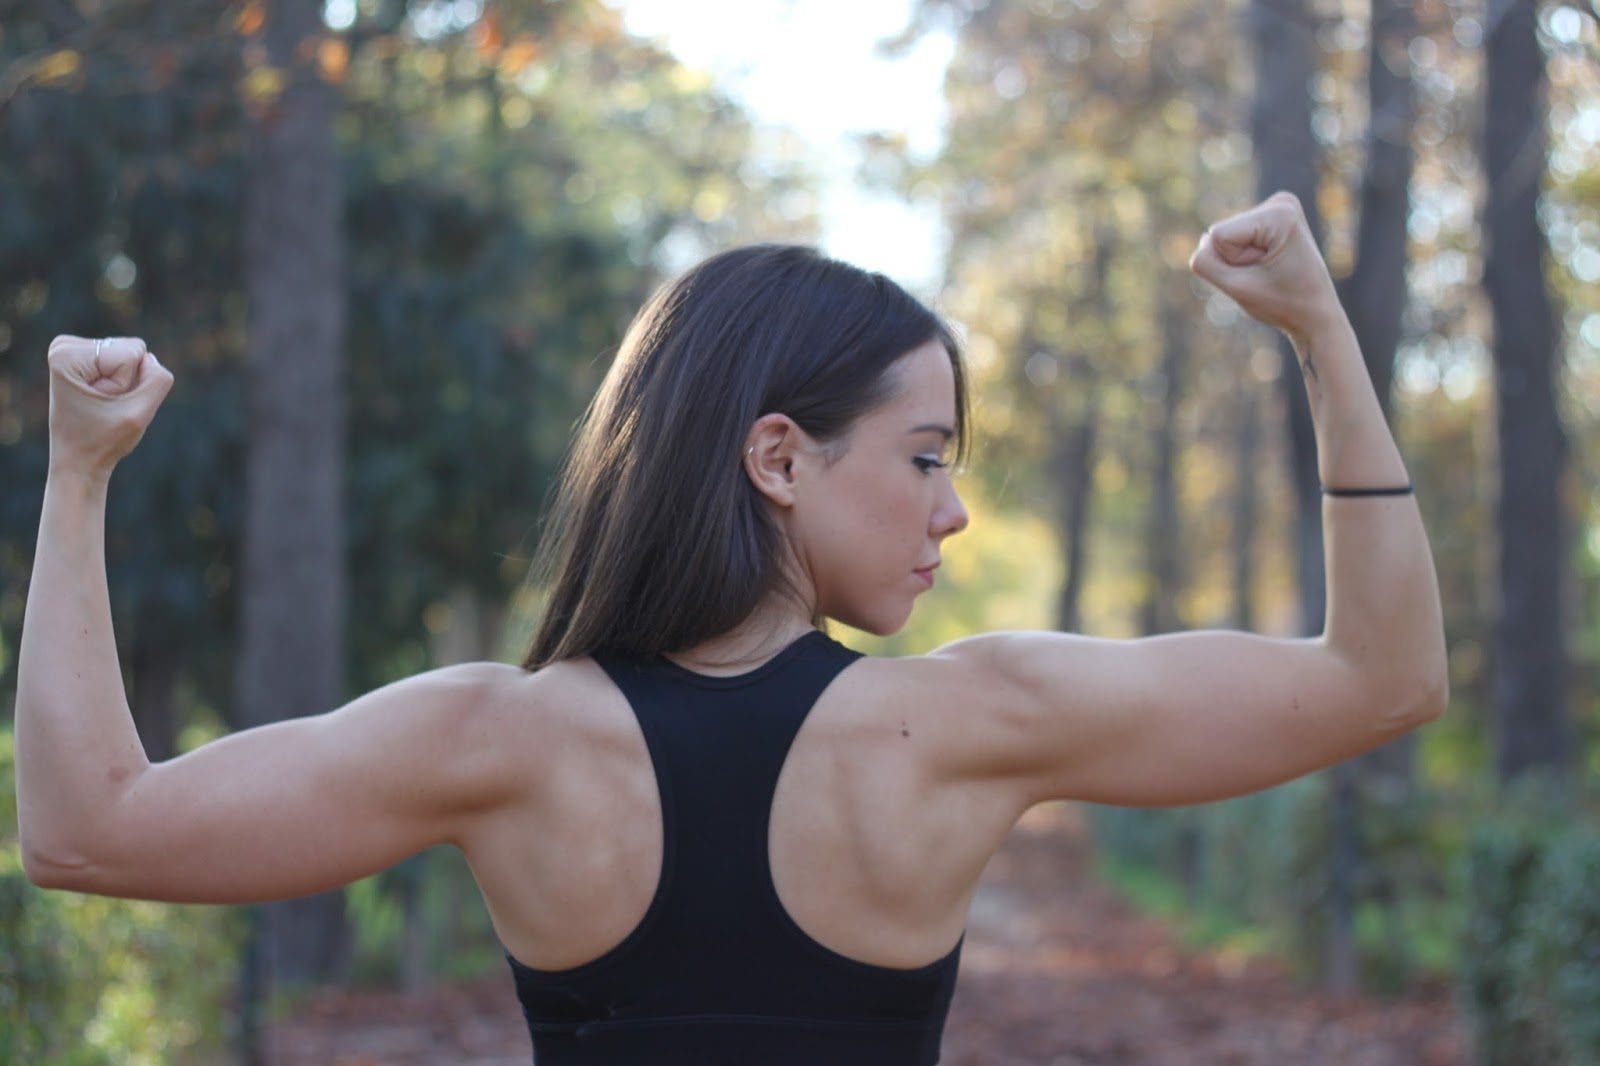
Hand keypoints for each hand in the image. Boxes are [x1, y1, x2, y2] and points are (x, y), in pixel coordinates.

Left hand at [47, 335, 173, 477]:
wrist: (78, 461)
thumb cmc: (104, 441)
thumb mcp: (139, 414)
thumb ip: (158, 380)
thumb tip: (149, 358)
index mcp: (67, 354)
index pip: (131, 353)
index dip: (126, 385)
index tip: (103, 406)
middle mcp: (64, 346)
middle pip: (131, 349)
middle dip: (127, 382)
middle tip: (104, 406)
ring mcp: (72, 350)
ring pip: (131, 355)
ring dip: (125, 384)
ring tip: (102, 404)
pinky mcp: (82, 358)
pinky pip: (125, 361)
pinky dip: (121, 383)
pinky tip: (102, 398)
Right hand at [1187, 192, 1341, 342]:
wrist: (1316, 314)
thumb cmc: (1282, 304)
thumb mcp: (1236, 288)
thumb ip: (1205, 263)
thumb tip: (1203, 241)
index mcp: (1278, 214)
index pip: (1218, 236)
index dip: (1234, 263)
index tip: (1265, 274)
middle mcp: (1281, 202)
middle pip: (1222, 234)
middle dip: (1237, 261)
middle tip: (1268, 274)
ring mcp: (1278, 206)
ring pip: (1225, 237)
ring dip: (1241, 261)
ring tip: (1271, 270)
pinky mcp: (1272, 216)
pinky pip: (1234, 238)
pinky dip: (1245, 257)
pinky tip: (1270, 263)